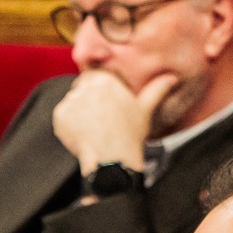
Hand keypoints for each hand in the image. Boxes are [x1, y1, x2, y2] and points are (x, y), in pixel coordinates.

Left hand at [52, 69, 180, 176]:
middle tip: (100, 116)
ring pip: (73, 100)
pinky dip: (69, 123)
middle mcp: (86, 86)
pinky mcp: (60, 115)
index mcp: (106, 79)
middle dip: (89, 98)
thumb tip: (172, 77)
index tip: (106, 101)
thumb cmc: (130, 133)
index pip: (96, 75)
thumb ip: (156, 89)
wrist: (111, 158)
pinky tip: (84, 133)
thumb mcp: (145, 109)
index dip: (100, 88)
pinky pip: (62, 115)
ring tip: (93, 127)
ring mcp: (71, 100)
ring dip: (79, 110)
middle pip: (83, 86)